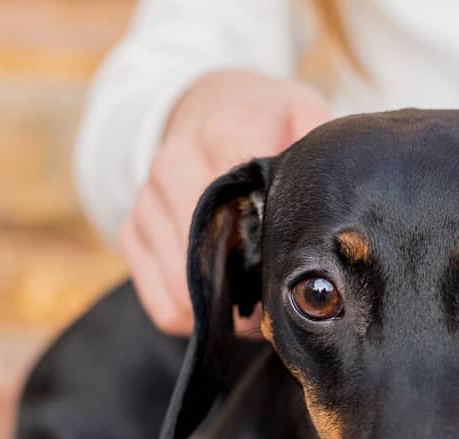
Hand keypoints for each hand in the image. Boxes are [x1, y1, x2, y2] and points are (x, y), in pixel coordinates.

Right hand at [120, 70, 330, 335]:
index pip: (241, 210)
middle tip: (279, 301)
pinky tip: (222, 302)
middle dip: (247, 292)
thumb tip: (329, 197)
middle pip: (209, 259)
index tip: (293, 266)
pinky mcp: (130, 234)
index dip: (270, 252)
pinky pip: (161, 304)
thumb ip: (317, 142)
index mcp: (218, 135)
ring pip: (182, 292)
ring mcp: (145, 205)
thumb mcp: (298, 110)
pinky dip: (193, 316)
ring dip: (222, 312)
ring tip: (254, 306)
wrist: (199, 103)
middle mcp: (171, 168)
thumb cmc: (259, 118)